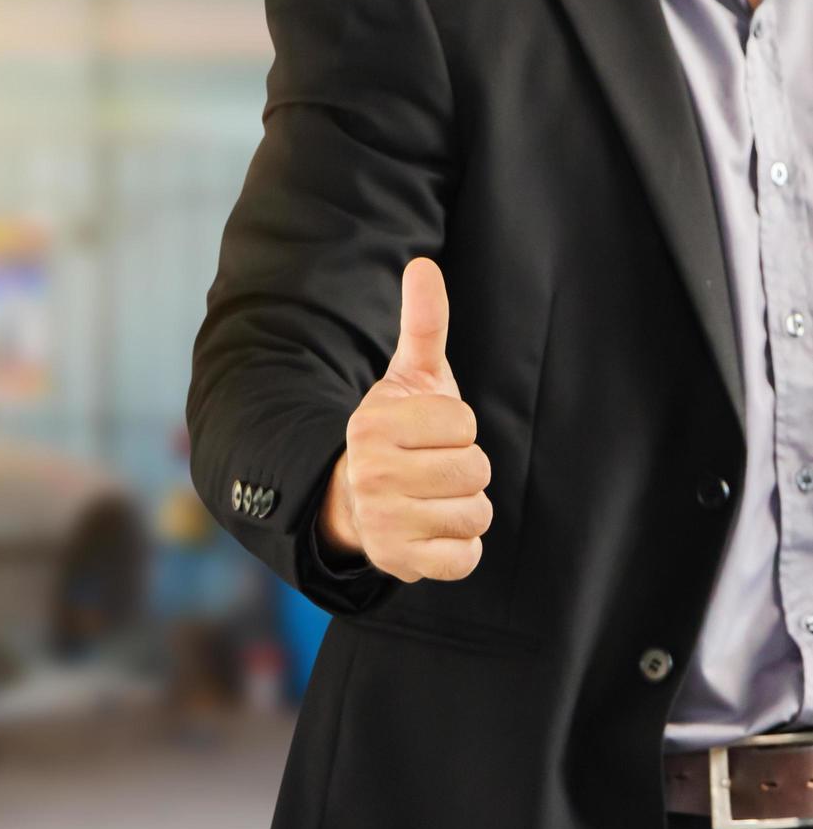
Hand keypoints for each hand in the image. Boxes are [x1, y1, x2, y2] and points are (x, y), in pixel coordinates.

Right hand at [317, 257, 491, 582]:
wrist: (353, 501)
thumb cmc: (398, 434)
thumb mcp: (410, 378)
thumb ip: (424, 324)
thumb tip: (424, 265)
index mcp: (373, 424)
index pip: (464, 425)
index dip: (458, 429)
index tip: (430, 435)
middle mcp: (370, 473)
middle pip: (474, 471)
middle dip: (465, 471)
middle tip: (432, 471)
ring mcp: (382, 522)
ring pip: (476, 514)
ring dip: (466, 510)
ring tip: (433, 501)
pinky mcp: (398, 563)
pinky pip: (465, 559)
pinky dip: (460, 550)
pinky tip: (433, 533)